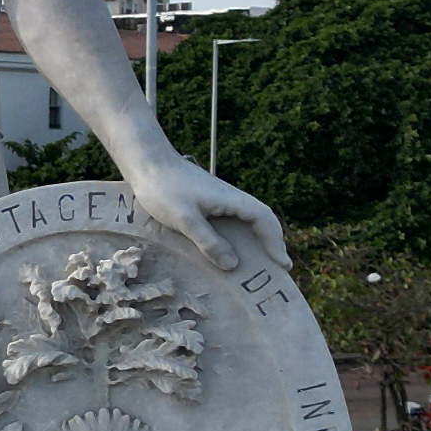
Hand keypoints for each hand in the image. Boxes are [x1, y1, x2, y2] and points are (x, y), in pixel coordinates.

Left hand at [126, 153, 286, 273]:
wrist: (147, 163)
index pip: (264, 220)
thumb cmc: (164, 188)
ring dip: (255, 240)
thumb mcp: (186, 219)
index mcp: (232, 200)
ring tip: (258, 262)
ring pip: (246, 221)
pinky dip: (237, 236)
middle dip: (271, 242)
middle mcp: (231, 199)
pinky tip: (230, 249)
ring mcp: (220, 200)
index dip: (275, 242)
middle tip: (278, 267)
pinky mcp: (207, 203)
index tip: (282, 263)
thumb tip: (233, 264)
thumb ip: (208, 241)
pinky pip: (230, 221)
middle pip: (261, 220)